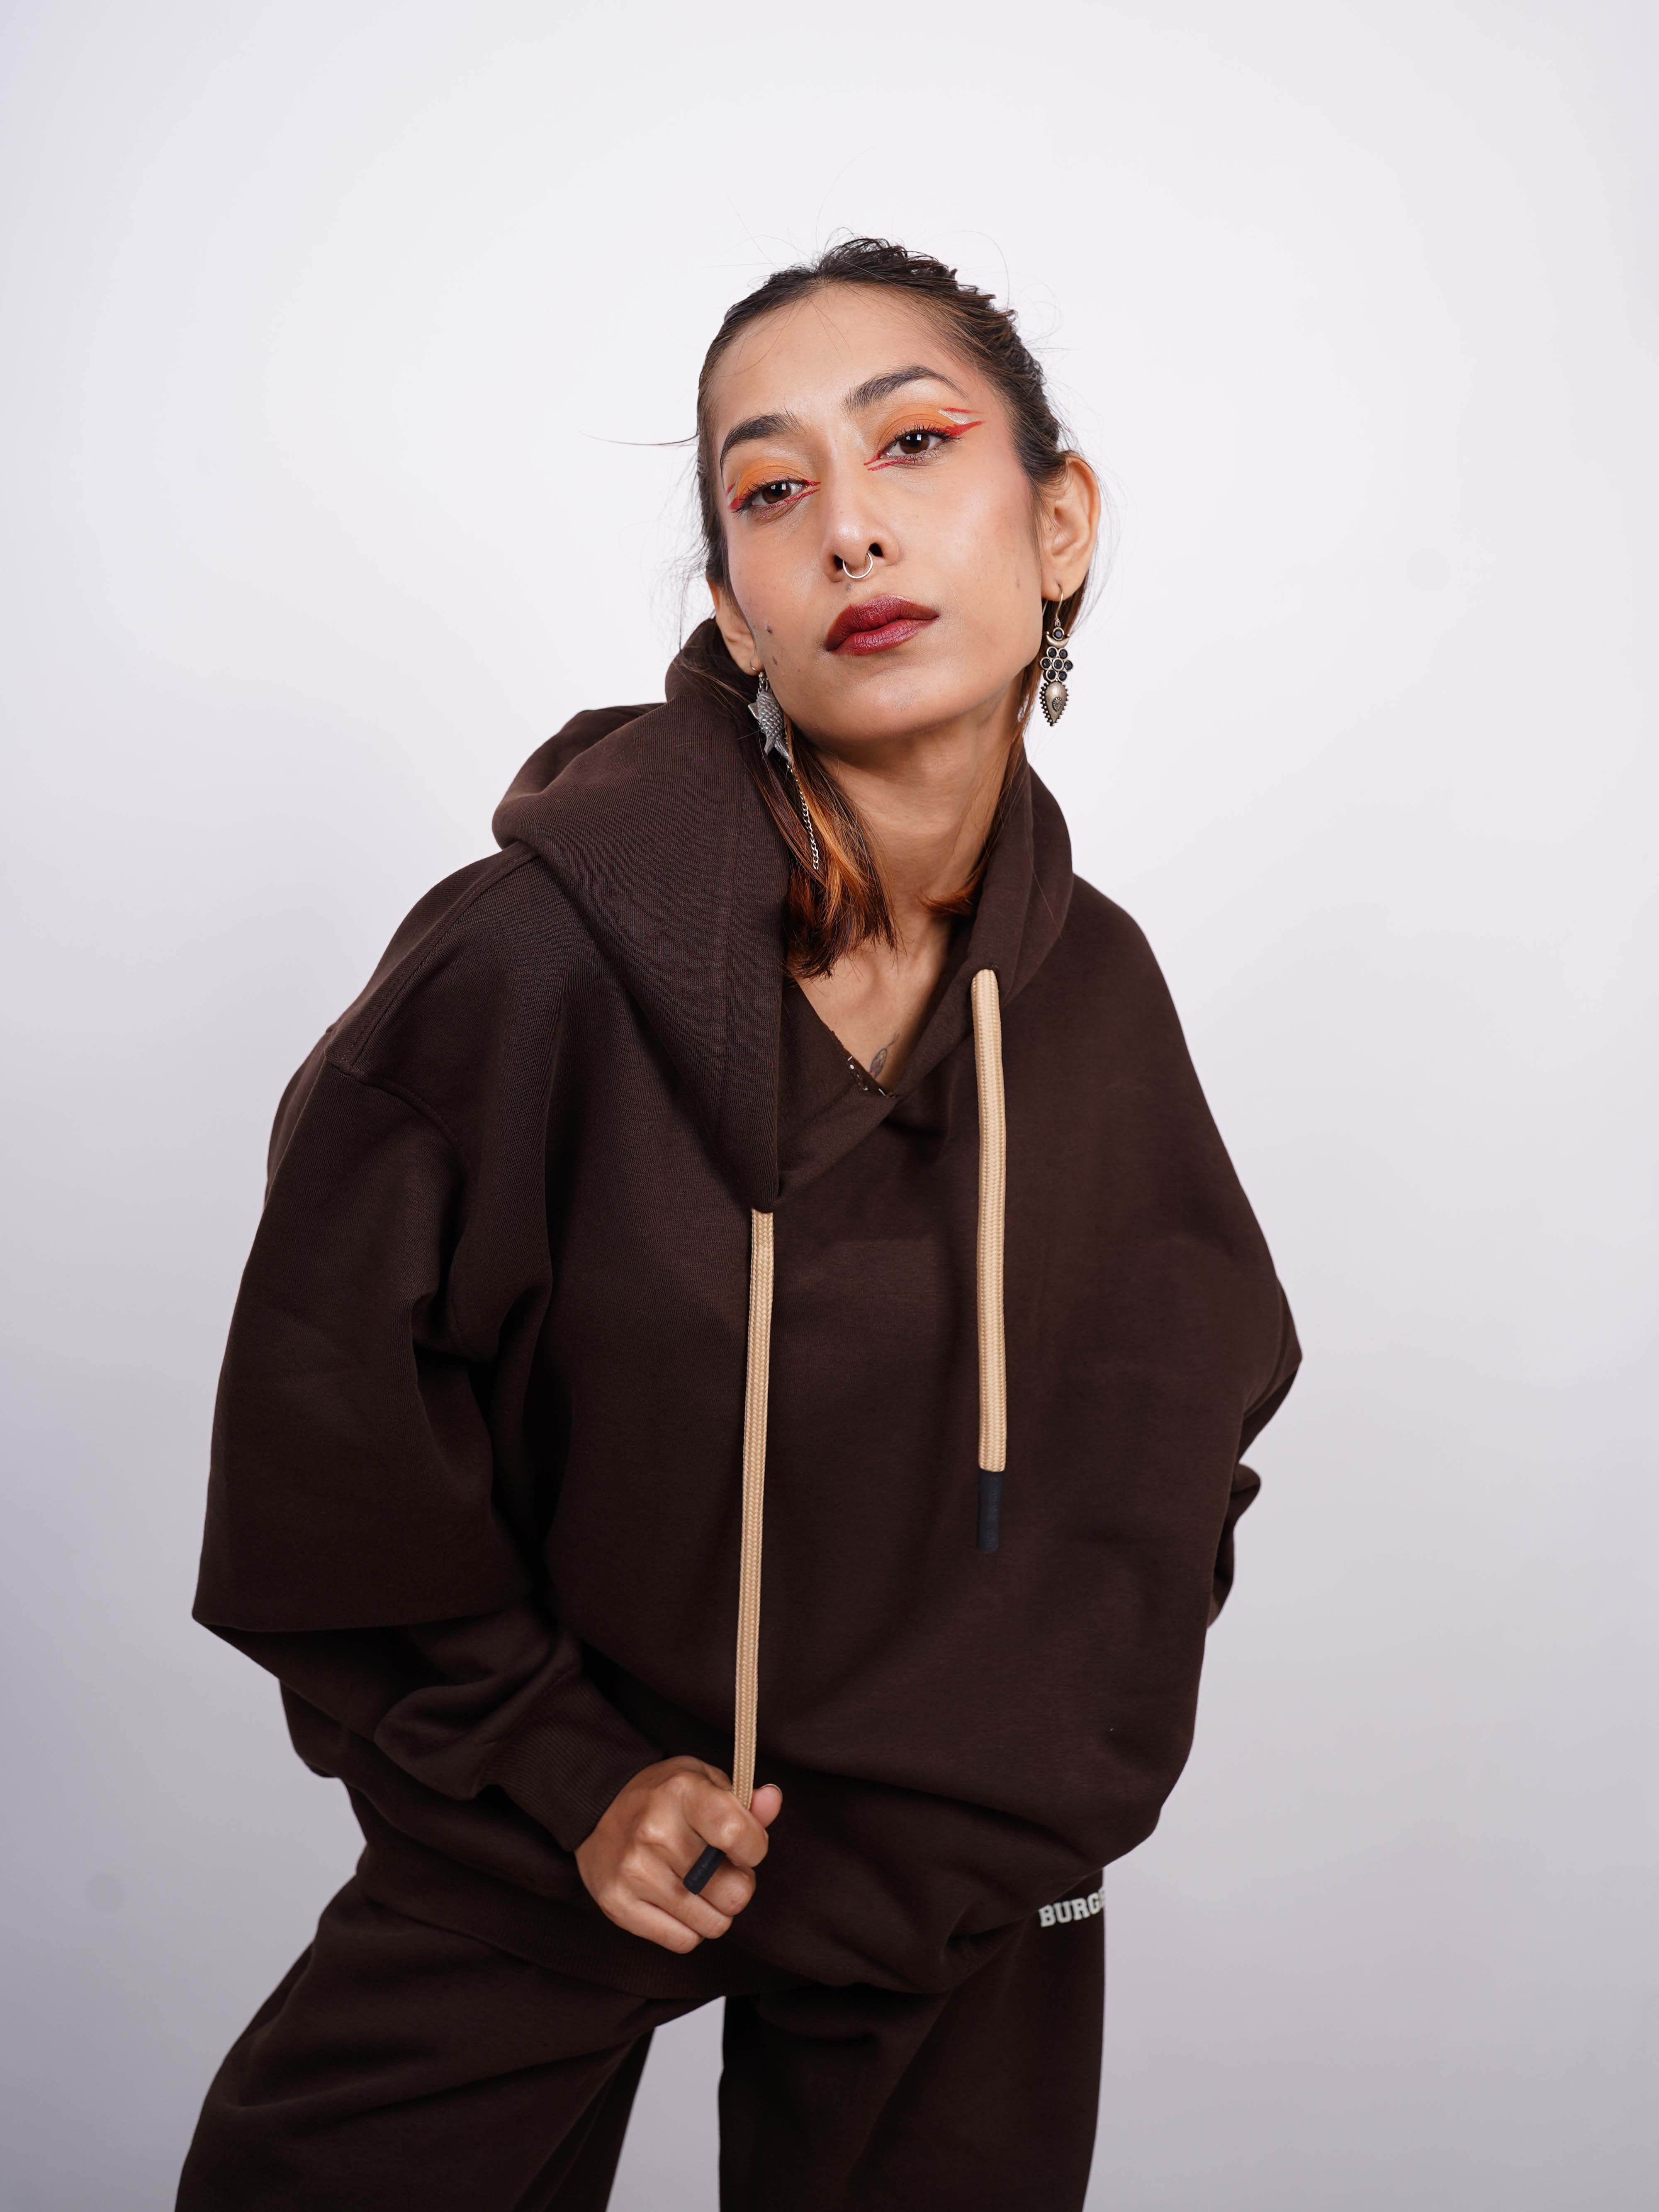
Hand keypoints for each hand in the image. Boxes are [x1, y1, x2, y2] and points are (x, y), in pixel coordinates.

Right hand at [575, 1756, 782, 1953]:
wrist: (597, 1809)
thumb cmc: (663, 1798)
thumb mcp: (704, 1783)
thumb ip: (744, 1801)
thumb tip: (772, 1802)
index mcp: (683, 1793)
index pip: (738, 1835)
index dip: (755, 1848)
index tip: (745, 1847)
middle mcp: (656, 1832)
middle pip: (733, 1892)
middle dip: (737, 1885)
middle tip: (720, 1870)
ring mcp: (635, 1872)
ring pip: (712, 1924)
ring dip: (714, 1910)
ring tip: (698, 1886)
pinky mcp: (618, 1906)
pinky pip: (683, 1941)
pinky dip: (689, 1928)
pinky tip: (677, 1902)